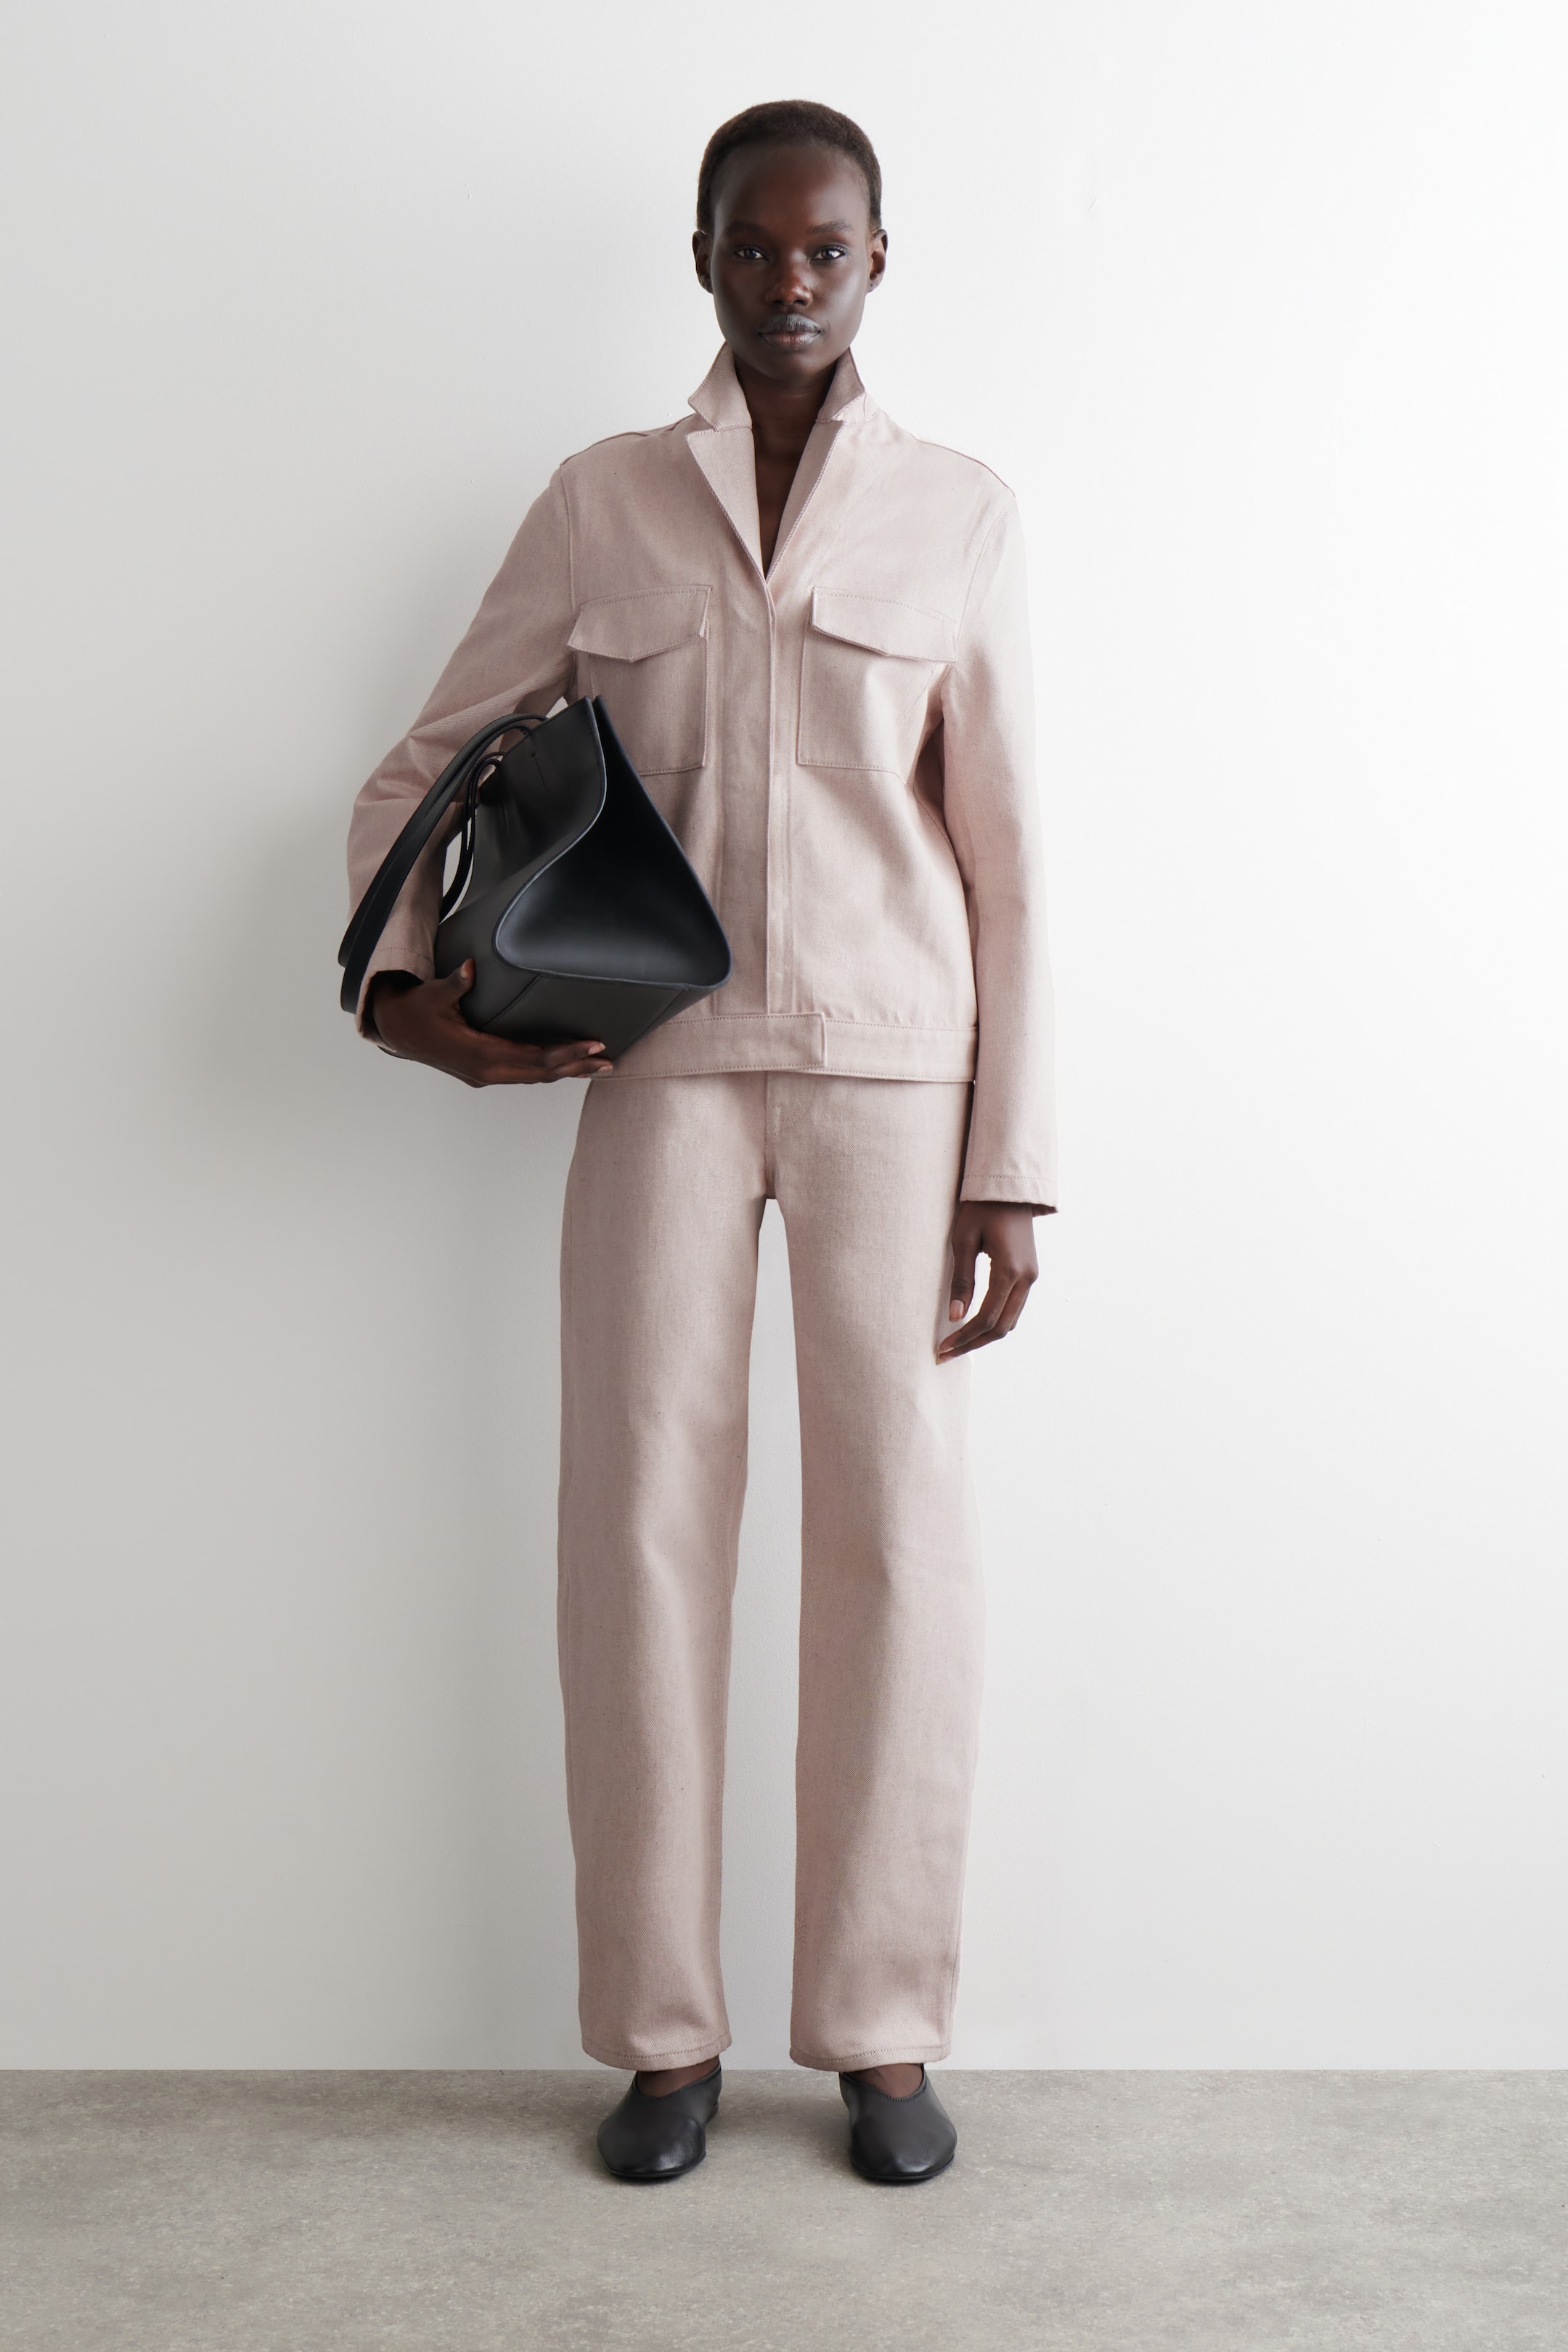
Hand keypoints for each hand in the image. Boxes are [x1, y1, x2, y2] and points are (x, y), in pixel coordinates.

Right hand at [367, 963, 612, 1086]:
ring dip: (566, 1071)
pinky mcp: (483, 1071)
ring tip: (597, 1066)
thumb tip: (471, 968)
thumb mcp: (433, 996)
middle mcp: (487, 1071)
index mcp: (480, 1055)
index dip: (567, 1052)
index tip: (593, 1046)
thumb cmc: (414, 1012)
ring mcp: (485, 1074)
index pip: (535, 1058)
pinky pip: (523, 1073)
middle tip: (609, 1062)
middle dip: (576, 1067)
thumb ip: (455, 984)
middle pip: (542, 1073)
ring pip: (534, 1076)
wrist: (394, 1031)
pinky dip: (548, 1069)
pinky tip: (564, 1065)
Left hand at [938, 1201, 1038, 1360]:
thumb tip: (956, 1317)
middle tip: (945, 1354)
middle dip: (973, 1344)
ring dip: (984, 1336)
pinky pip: (1014, 1307)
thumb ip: (961, 1280)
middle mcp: (1026, 1278)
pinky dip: (995, 1321)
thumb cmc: (980, 1209)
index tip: (941, 1348)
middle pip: (1001, 1327)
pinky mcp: (1029, 1273)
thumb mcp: (963, 1240)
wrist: (1009, 1189)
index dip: (963, 1337)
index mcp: (1009, 1270)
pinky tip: (974, 1326)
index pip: (985, 1318)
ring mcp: (1031, 1276)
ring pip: (1010, 1321)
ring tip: (957, 1344)